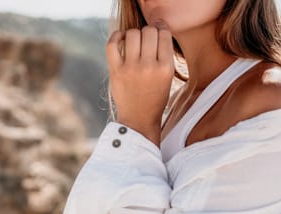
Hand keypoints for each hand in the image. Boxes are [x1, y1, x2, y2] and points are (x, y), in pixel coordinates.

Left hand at [106, 22, 174, 145]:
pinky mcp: (116, 71)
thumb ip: (163, 54)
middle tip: (146, 41)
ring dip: (134, 34)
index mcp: (166, 68)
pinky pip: (112, 44)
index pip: (164, 34)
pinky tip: (121, 38)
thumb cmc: (155, 97)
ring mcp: (131, 68)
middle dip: (148, 32)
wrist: (139, 119)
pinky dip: (116, 36)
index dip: (160, 30)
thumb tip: (156, 27)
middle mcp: (149, 66)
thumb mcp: (168, 77)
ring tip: (134, 42)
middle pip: (149, 31)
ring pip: (132, 34)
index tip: (157, 33)